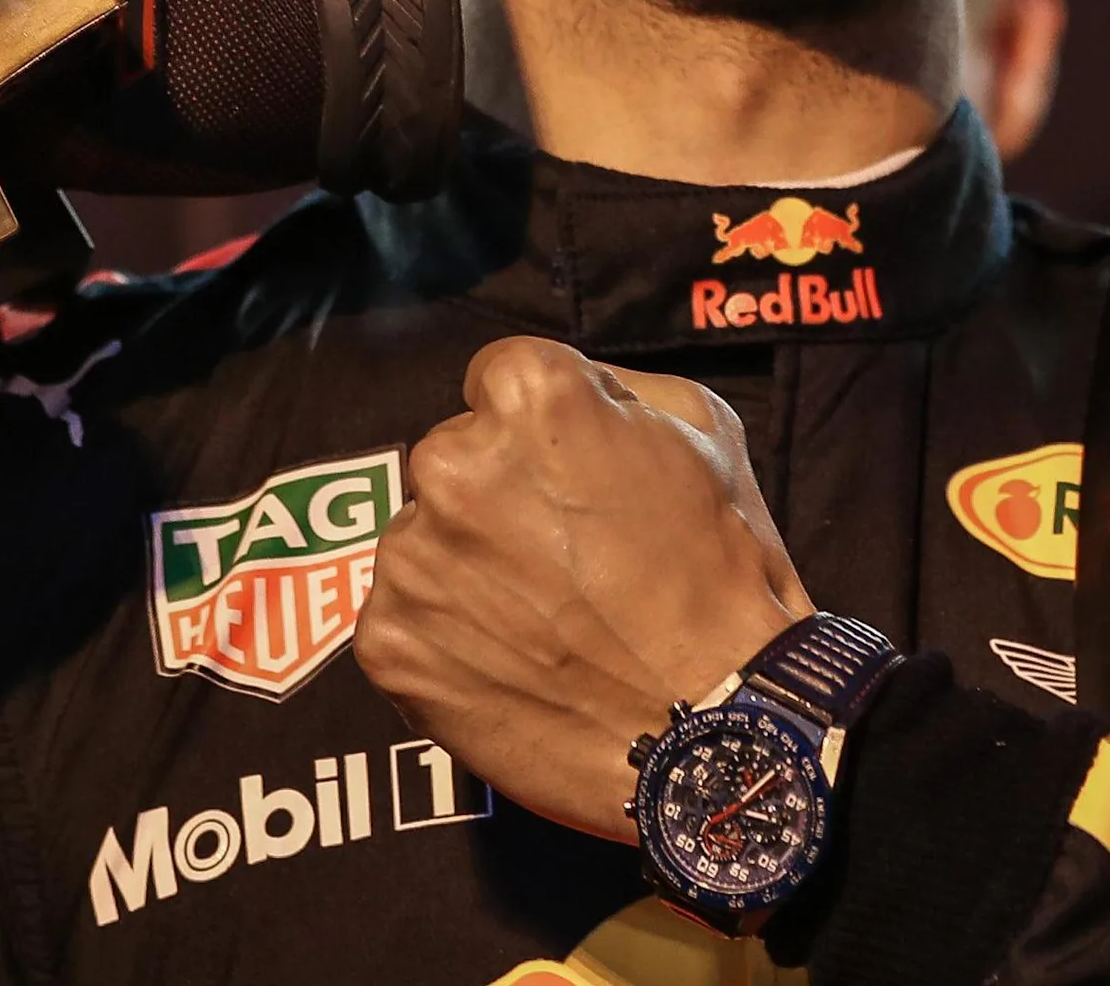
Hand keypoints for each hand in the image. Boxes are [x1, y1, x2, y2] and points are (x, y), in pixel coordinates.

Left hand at [362, 337, 810, 837]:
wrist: (714, 726)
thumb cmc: (721, 577)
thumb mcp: (706, 434)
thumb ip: (616, 392)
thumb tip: (573, 395)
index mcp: (527, 395)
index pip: (497, 383)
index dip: (543, 433)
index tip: (574, 480)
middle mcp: (451, 463)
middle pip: (453, 461)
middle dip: (498, 497)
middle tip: (567, 558)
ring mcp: (411, 557)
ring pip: (425, 541)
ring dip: (469, 569)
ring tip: (548, 619)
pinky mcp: (388, 642)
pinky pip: (405, 620)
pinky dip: (447, 639)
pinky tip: (516, 661)